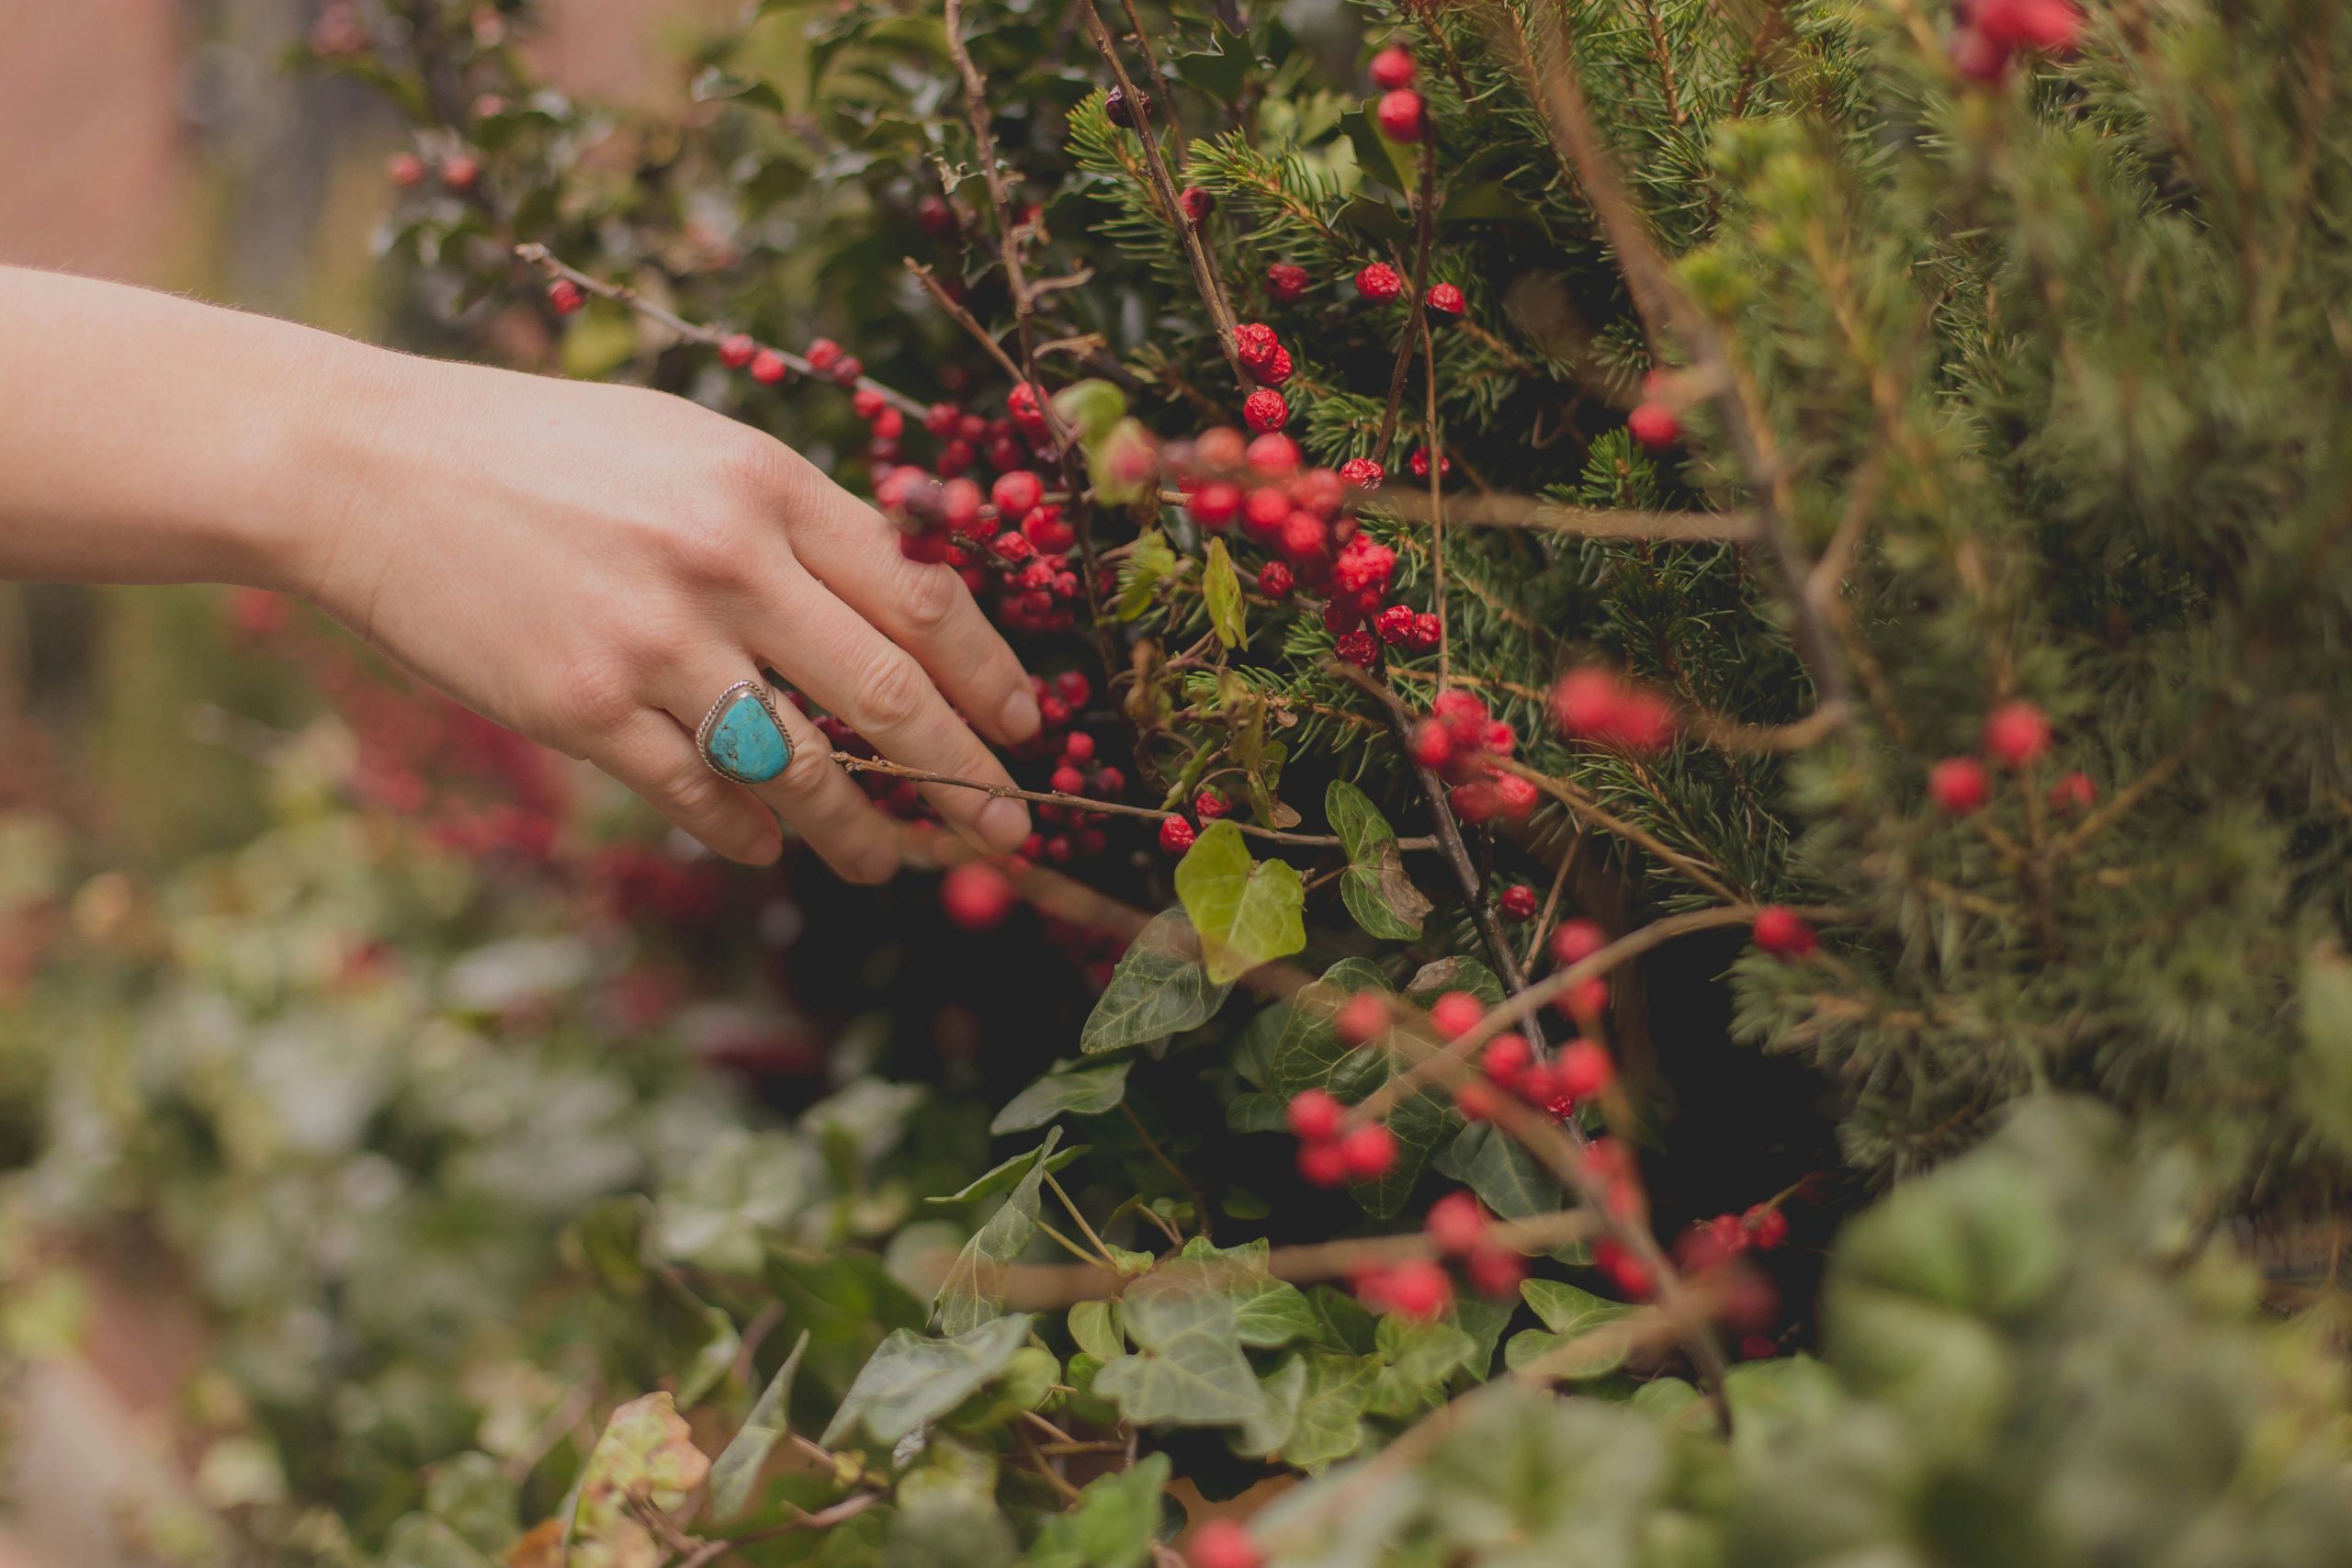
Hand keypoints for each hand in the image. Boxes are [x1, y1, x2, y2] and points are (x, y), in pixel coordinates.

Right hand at [297, 354, 1039, 879]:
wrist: (362, 466)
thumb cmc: (537, 448)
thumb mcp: (686, 444)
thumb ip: (790, 518)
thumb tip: (899, 606)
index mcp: (767, 484)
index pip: (924, 598)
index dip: (993, 677)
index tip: (1028, 727)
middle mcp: (728, 563)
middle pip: (891, 697)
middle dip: (967, 780)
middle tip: (1008, 831)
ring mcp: (655, 643)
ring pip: (804, 769)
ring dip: (863, 830)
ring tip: (889, 860)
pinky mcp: (583, 711)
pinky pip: (703, 798)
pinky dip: (750, 833)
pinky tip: (768, 845)